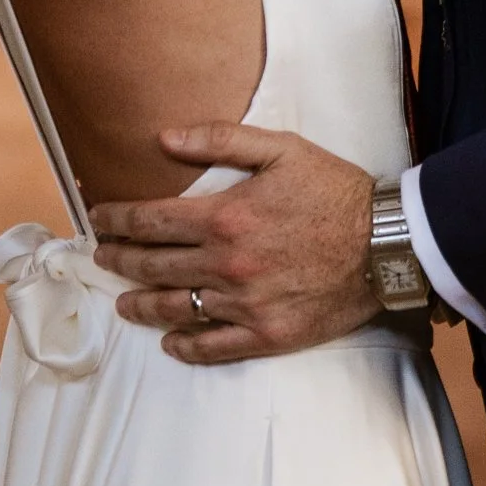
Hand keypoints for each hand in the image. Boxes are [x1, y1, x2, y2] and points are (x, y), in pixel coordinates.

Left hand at [90, 125, 381, 363]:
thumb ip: (219, 139)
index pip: (152, 221)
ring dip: (141, 306)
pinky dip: (186, 347)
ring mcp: (245, 305)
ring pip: (176, 309)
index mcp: (225, 217)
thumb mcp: (281, 149)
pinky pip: (214, 347)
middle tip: (101, 256)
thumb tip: (163, 138)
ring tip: (123, 303)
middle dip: (119, 259)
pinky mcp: (267, 335)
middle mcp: (226, 265)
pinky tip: (170, 342)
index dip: (117, 219)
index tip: (99, 217)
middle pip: (154, 266)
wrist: (386, 244)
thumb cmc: (334, 191)